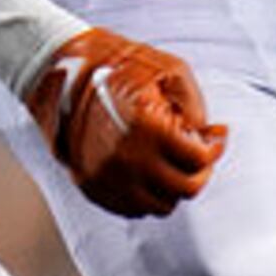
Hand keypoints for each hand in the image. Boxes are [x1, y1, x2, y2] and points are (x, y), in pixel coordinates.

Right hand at [23, 26, 227, 217]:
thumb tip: (209, 136)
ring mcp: (108, 178)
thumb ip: (195, 106)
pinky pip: (132, 209)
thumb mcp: (168, 69)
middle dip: (200, 170)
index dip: (215, 147)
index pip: (200, 160)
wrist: (60, 72)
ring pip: (160, 206)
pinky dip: (146, 196)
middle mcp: (128, 160)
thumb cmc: (116, 66)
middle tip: (197, 152)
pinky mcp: (92, 187)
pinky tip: (147, 171)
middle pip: (185, 188)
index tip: (214, 136)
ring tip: (170, 162)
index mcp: (149, 129)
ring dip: (172, 187)